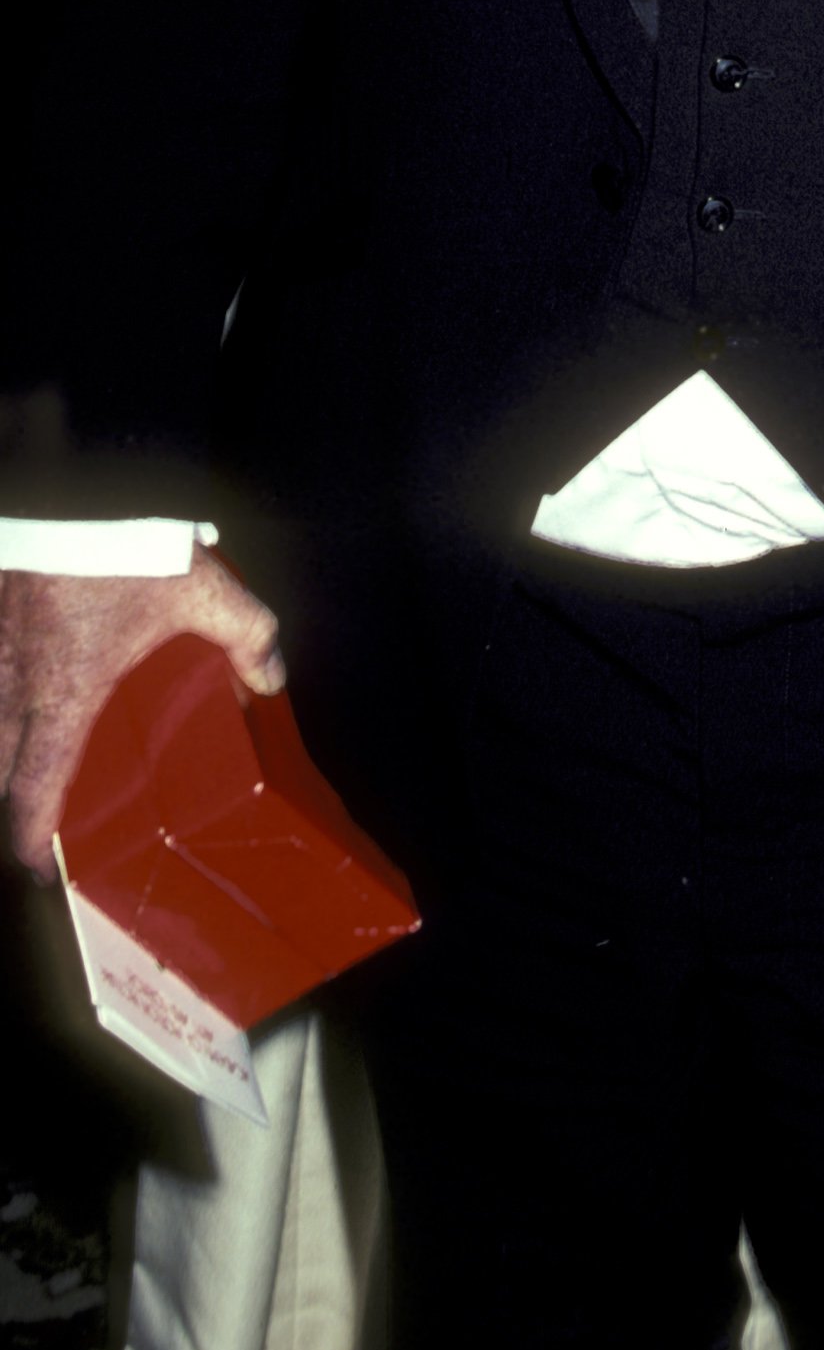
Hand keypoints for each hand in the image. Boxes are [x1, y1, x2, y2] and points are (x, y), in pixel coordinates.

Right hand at [0, 548, 284, 878]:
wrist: (71, 483)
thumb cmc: (128, 543)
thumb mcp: (206, 592)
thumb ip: (248, 637)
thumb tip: (271, 679)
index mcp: (62, 696)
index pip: (33, 788)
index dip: (31, 837)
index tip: (39, 866)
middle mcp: (10, 683)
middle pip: (0, 763)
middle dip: (18, 792)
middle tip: (44, 806)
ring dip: (7, 740)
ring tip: (34, 749)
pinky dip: (3, 691)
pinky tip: (24, 681)